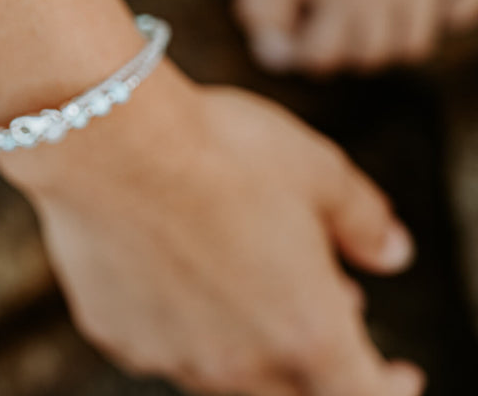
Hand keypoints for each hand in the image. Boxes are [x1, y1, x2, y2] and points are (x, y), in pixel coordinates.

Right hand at [0, 71, 423, 395]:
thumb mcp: (318, 170)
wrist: (108, 139)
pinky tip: (169, 266)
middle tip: (311, 298)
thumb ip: (364, 221)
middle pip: (289, 387)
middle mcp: (239, 362)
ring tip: (237, 275)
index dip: (389, 385)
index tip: (399, 373)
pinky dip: (178, 317)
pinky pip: (159, 340)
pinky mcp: (114, 332)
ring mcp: (170, 353)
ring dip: (244, 336)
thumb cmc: (219, 148)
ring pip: (221, 366)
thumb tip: (392, 252)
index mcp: (307, 332)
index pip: (365, 393)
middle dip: (309, 353)